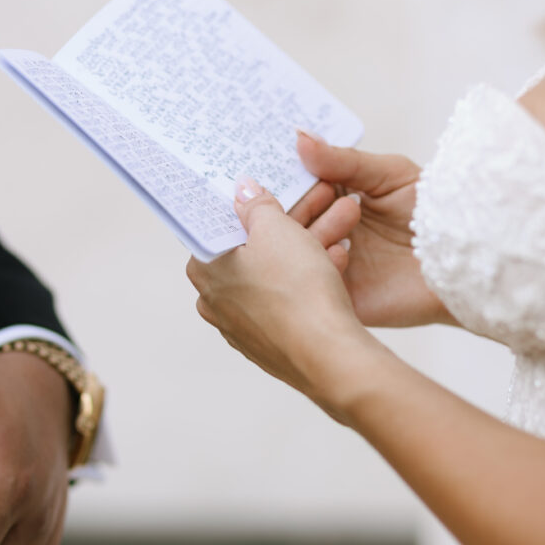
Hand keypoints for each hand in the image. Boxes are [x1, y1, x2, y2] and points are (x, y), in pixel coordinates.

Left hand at [187, 180, 369, 421]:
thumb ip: (256, 205)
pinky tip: (336, 263)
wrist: (327, 353)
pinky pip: (289, 301)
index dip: (247, 207)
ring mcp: (243, 327)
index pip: (217, 227)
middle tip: (315, 204)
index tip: (269, 195)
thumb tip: (243, 191)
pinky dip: (309, 281)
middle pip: (251, 251)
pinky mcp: (271, 344)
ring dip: (306, 250)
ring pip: (275, 275)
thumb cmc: (295, 289)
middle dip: (287, 227)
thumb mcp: (276, 228)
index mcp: (205, 270)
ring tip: (340, 230)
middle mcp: (216, 302)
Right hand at [296, 132, 456, 326]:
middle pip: (289, 221)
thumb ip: (343, 160)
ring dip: (315, 230)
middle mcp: (327, 231)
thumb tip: (300, 137)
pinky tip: (346, 250)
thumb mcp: (389, 174)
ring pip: (295, 251)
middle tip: (323, 194)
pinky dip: (322, 264)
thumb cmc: (435, 211)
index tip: (280, 166)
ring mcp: (331, 265)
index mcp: (335, 199)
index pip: (296, 189)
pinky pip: (314, 285)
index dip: (286, 178)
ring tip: (350, 217)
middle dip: (300, 204)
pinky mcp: (342, 297)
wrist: (466, 258)